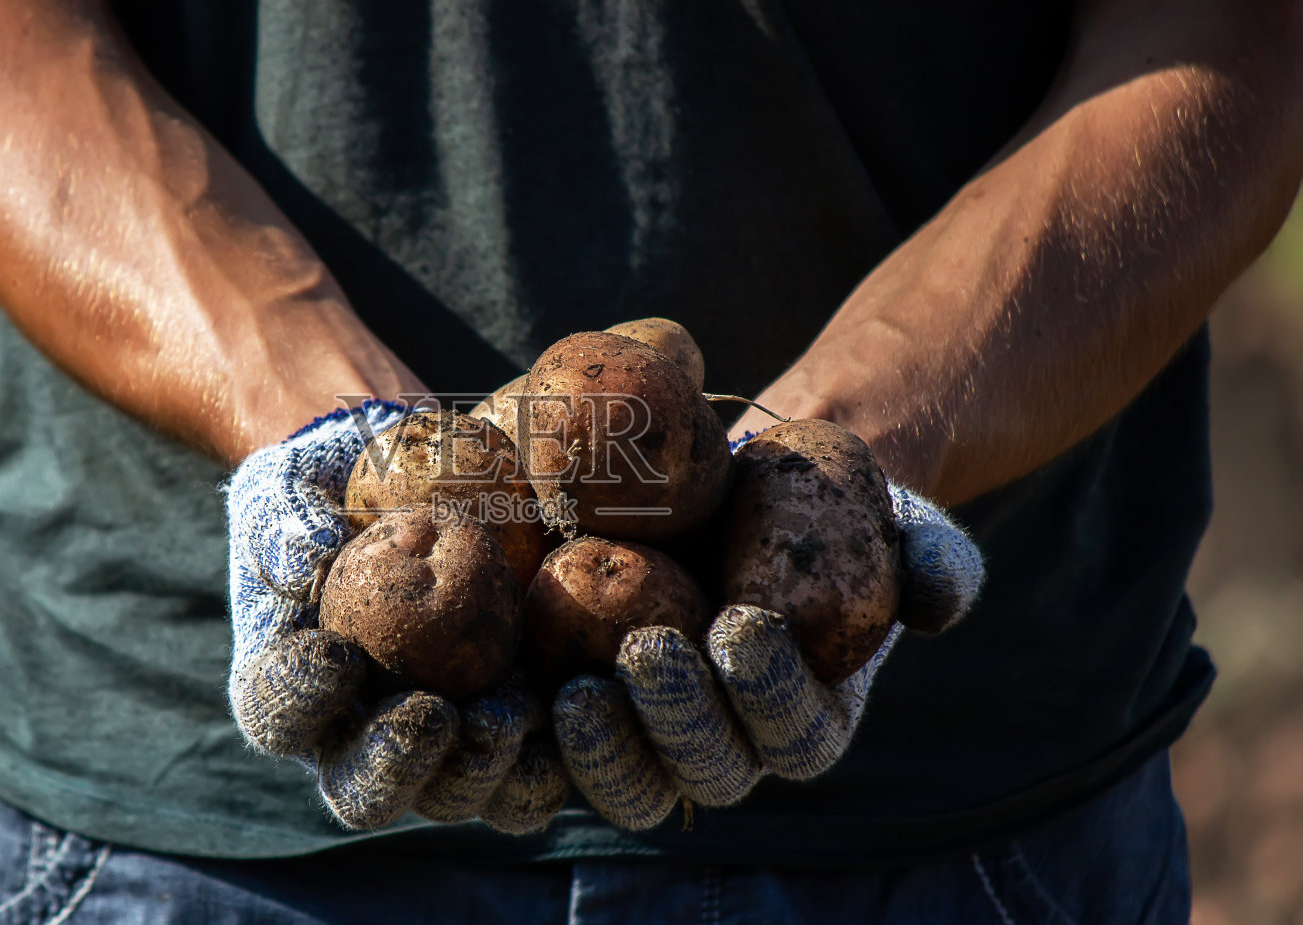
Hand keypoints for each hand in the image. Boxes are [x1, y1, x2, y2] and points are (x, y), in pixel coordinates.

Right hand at [225, 401, 568, 831]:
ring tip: (509, 712)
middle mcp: (360, 741)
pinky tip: (574, 708)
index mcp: (294, 690)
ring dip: (481, 769)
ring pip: (452, 796)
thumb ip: (290, 519)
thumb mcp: (299, 484)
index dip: (299, 697)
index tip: (335, 653)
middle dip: (397, 764)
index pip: (278, 713)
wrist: (425, 480)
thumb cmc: (341, 488)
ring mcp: (438, 750)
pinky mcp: (509, 737)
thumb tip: (308, 555)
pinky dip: (553, 754)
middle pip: (366, 791)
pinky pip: (529, 776)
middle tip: (431, 715)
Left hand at [551, 466, 984, 829]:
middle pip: (708, 769)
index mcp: (807, 715)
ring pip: (633, 780)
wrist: (730, 486)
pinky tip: (514, 697)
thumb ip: (932, 560)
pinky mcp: (590, 717)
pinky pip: (562, 754)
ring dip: (606, 749)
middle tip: (646, 652)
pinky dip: (537, 740)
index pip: (795, 734)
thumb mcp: (891, 519)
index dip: (771, 691)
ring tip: (578, 691)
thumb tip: (937, 601)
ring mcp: (653, 740)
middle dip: (678, 720)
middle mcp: (732, 745)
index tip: (741, 624)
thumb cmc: (821, 505)